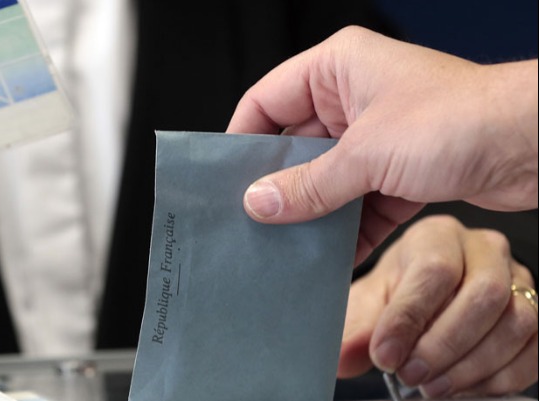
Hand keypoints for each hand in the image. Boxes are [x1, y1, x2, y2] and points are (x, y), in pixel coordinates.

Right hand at [227, 26, 537, 262]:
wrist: (537, 144)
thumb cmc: (462, 118)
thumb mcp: (367, 154)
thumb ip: (308, 183)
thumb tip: (258, 202)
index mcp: (338, 68)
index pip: (267, 100)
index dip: (243, 139)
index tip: (225, 178)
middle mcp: (354, 97)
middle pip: (295, 144)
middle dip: (279, 185)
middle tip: (253, 221)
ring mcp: (378, 134)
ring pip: (327, 178)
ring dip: (313, 213)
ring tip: (287, 246)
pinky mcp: (401, 169)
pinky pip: (359, 201)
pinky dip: (348, 229)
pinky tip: (331, 258)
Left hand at [338, 215, 537, 396]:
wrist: (420, 308)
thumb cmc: (395, 298)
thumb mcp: (367, 306)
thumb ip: (356, 329)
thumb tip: (344, 357)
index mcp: (437, 236)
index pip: (434, 270)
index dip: (408, 318)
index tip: (384, 355)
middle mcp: (484, 250)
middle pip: (484, 294)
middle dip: (444, 345)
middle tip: (411, 375)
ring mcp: (517, 280)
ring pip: (517, 322)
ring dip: (473, 365)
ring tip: (433, 386)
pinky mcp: (537, 312)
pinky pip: (536, 347)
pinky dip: (503, 377)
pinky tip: (466, 388)